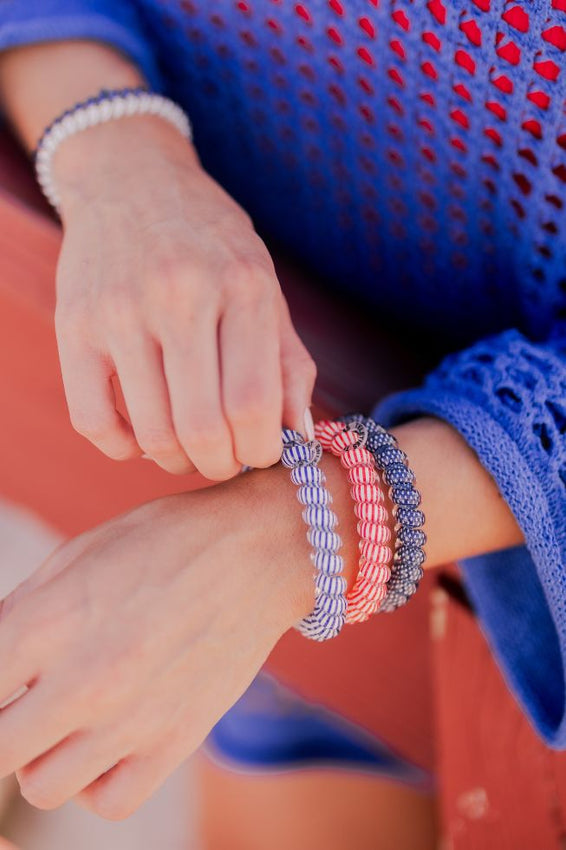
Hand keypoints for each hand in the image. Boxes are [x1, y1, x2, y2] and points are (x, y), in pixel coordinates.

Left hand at [0, 464, 337, 819]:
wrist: (257, 550)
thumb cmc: (165, 540)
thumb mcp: (80, 553)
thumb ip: (22, 611)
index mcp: (49, 620)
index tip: (7, 682)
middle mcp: (85, 678)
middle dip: (5, 725)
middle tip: (26, 701)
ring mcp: (133, 717)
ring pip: (43, 786)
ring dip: (43, 756)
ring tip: (67, 720)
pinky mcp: (176, 740)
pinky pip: (109, 801)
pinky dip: (96, 782)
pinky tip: (105, 744)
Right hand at [53, 115, 315, 478]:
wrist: (129, 179)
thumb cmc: (211, 244)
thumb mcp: (264, 286)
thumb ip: (289, 364)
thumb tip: (300, 441)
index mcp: (243, 285)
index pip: (254, 403)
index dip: (262, 450)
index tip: (261, 452)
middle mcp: (180, 294)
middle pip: (203, 429)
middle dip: (221, 465)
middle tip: (225, 459)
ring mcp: (120, 311)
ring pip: (152, 434)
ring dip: (177, 461)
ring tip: (189, 448)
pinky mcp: (73, 326)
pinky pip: (93, 422)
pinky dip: (122, 450)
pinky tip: (142, 438)